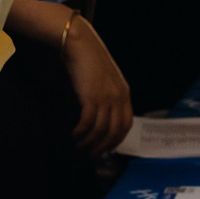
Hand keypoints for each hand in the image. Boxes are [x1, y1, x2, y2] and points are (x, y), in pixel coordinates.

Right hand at [61, 13, 133, 153]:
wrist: (80, 43)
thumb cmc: (89, 61)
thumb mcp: (105, 80)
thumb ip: (107, 96)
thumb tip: (101, 116)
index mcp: (125, 94)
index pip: (126, 124)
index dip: (116, 140)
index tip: (105, 150)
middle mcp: (119, 97)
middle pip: (115, 131)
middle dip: (103, 147)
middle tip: (90, 155)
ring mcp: (106, 97)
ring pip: (101, 130)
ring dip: (89, 142)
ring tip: (78, 146)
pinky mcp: (91, 96)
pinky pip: (88, 122)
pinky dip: (81, 132)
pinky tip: (73, 135)